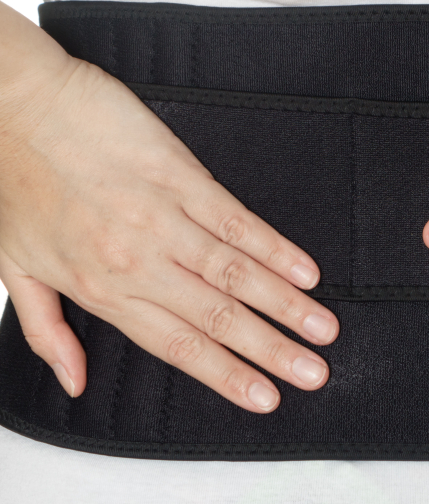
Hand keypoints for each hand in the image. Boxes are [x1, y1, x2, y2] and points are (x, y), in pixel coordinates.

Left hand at [0, 5, 339, 411]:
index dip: (226, 376)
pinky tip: (304, 269)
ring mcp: (163, 217)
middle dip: (272, 350)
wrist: (14, 105)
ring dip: (286, 304)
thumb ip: (48, 331)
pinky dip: (274, 247)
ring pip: (236, 273)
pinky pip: (236, 219)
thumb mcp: (16, 267)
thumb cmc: (13, 182)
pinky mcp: (180, 176)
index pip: (177, 345)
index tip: (264, 398)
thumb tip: (73, 383)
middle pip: (218, 316)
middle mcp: (137, 260)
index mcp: (100, 288)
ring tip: (323, 327)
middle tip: (314, 373)